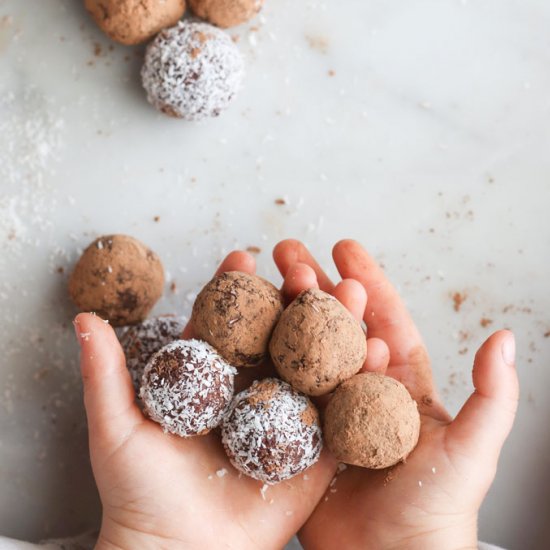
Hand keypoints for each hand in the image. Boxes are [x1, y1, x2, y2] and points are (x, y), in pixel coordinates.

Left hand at [75, 251, 341, 549]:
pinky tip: (375, 347)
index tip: (242, 256)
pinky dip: (360, 381)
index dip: (233, 290)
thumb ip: (105, 373)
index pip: (226, 325)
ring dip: (334, 328)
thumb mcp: (116, 429)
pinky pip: (340, 413)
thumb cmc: (138, 496)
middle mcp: (252, 395)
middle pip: (277, 337)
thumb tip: (84, 317)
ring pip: (314, 366)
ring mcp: (286, 421)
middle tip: (304, 267)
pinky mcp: (315, 453)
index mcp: (212, 382)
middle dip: (293, 299)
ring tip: (349, 290)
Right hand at [272, 239, 518, 549]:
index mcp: (399, 382)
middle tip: (287, 253)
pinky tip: (242, 337)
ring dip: (282, 314)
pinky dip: (261, 363)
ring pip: (301, 351)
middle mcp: (359, 388)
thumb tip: (504, 338)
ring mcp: (324, 408)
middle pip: (334, 325)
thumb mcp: (473, 450)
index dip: (366, 281)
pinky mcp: (298, 433)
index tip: (343, 247)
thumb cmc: (439, 509)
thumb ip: (493, 397)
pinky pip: (278, 392)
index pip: (382, 319)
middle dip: (313, 285)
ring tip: (260, 281)